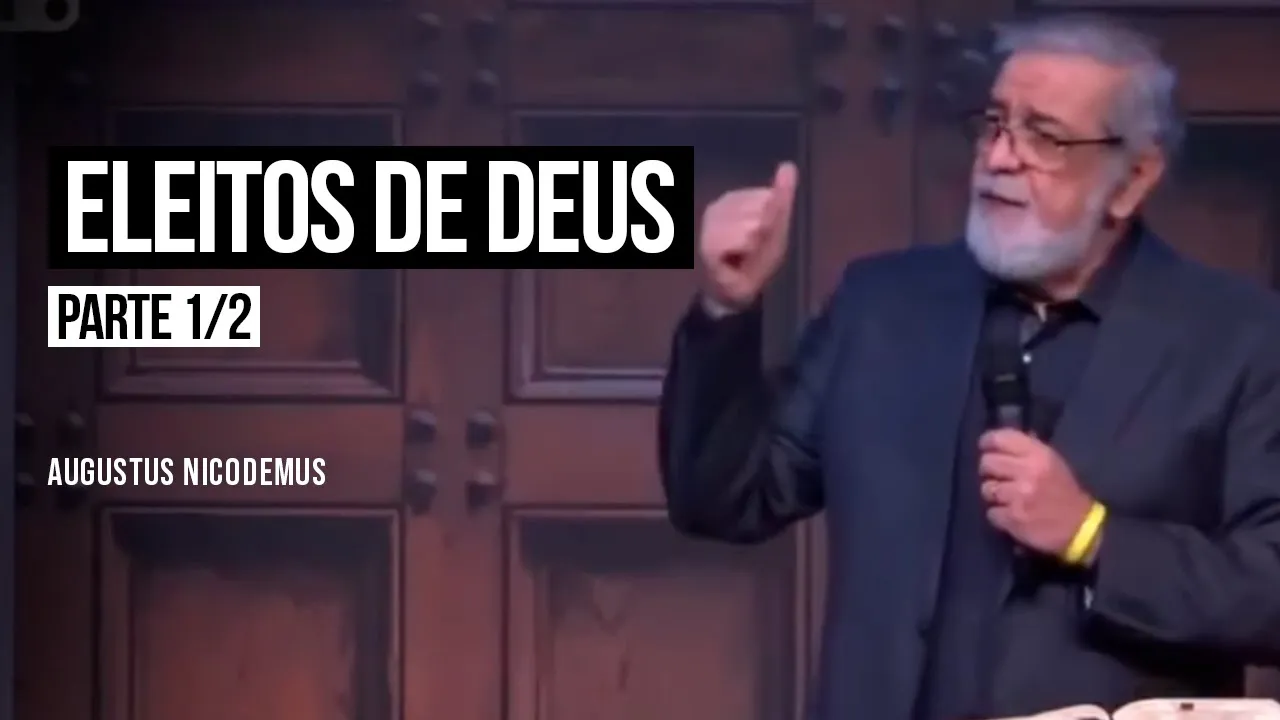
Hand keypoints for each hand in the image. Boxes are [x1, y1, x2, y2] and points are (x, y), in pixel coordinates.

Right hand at [698, 162, 797, 310]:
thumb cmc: (755, 259)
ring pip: (749, 226)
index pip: (767, 197)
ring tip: (743, 254)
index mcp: (736, 198)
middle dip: (762, 233)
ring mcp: (710, 225)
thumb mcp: (776, 228)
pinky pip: (738, 241)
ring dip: (753, 245)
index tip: (762, 237)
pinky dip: (743, 252)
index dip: (772, 221)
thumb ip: (781, 198)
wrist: (736, 292)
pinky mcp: (707, 243)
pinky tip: (734, 259)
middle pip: (759, 211)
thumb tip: (789, 165)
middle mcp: (719, 206)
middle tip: (752, 248)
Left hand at [978, 428, 1095, 559]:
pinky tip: (1011, 514)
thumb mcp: (1053, 462)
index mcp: (1038, 455)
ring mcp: (1019, 496)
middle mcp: (1027, 472)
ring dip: (994, 495)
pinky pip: (991, 512)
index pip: (1000, 439)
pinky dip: (998, 515)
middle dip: (989, 470)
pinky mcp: (1013, 518)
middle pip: (987, 463)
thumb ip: (1027, 451)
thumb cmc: (1064, 491)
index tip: (985, 447)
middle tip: (998, 477)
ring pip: (986, 489)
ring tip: (1008, 498)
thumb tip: (999, 442)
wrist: (1080, 527)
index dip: (987, 442)